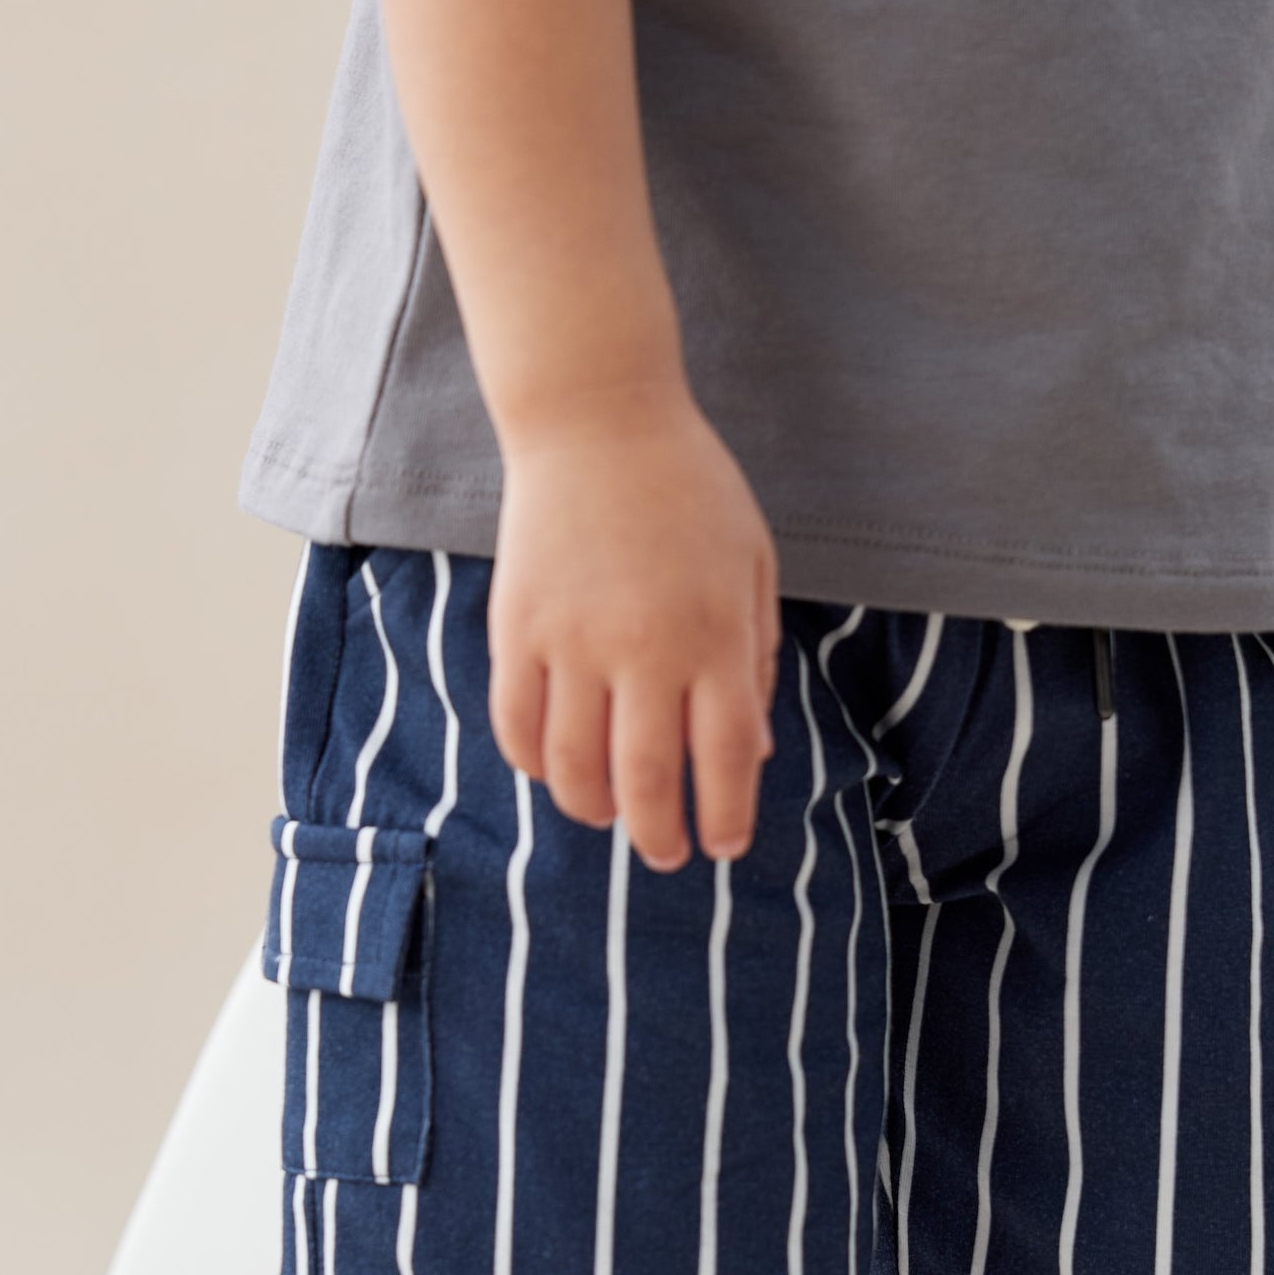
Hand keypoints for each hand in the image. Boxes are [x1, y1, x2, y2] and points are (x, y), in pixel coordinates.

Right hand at [487, 402, 779, 872]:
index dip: (728, 815)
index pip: (728, 757)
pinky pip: (516, 725)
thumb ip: (755, 658)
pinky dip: (533, 763)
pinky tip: (554, 770)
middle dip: (659, 837)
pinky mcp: (517, 629)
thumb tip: (756, 751)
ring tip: (609, 816)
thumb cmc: (689, 489)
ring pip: (574, 768)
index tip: (725, 845)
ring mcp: (573, 641)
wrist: (596, 419)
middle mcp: (645, 648)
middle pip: (649, 781)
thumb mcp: (751, 565)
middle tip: (665, 855)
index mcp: (715, 635)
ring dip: (593, 810)